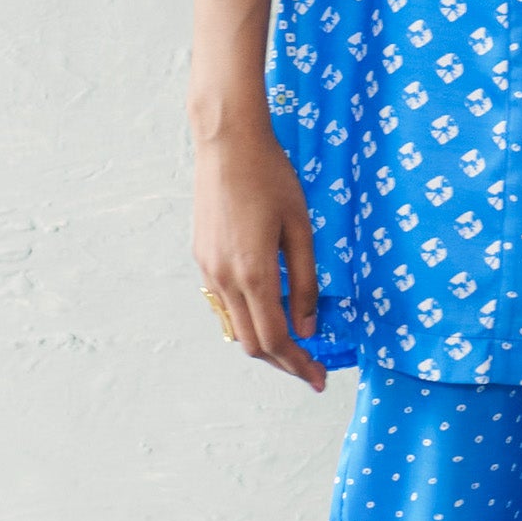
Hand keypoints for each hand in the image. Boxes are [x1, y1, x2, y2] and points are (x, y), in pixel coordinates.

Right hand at [193, 118, 326, 389]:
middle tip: (311, 367)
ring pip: (235, 327)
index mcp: (252, 273)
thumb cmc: (271, 177)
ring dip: (264, 343)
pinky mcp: (202, 258)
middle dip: (282, 362)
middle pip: (252, 343)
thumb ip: (305, 282)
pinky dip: (248, 319)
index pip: (276, 339)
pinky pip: (224, 305)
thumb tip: (308, 327)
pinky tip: (269, 311)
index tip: (319, 378)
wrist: (227, 142)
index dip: (299, 364)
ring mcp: (208, 270)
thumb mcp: (300, 228)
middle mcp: (223, 279)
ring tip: (294, 343)